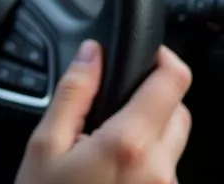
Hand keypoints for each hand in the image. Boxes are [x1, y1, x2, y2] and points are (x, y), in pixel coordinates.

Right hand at [15, 41, 191, 183]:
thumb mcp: (45, 144)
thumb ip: (74, 92)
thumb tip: (92, 53)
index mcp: (130, 144)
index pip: (174, 82)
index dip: (163, 58)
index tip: (146, 53)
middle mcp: (161, 172)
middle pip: (178, 112)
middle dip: (151, 99)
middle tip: (111, 107)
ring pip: (173, 146)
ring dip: (148, 135)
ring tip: (103, 150)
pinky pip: (165, 175)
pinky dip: (145, 165)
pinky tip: (111, 176)